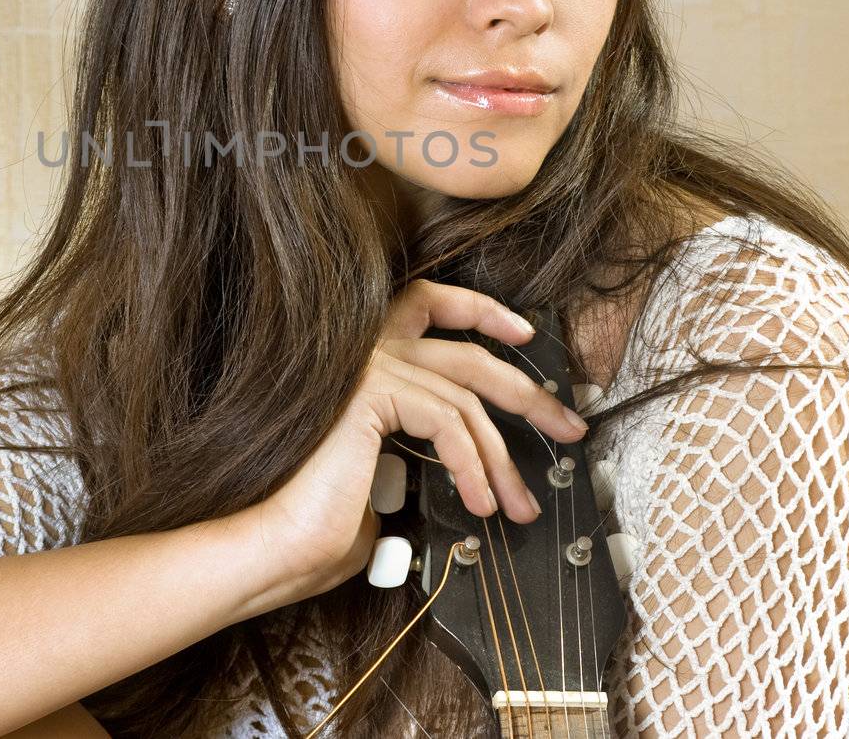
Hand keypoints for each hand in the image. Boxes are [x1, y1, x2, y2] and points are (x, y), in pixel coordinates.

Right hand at [238, 278, 588, 607]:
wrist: (278, 545)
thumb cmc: (319, 526)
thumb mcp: (386, 475)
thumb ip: (419, 448)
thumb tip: (473, 462)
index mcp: (361, 361)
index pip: (425, 303)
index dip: (481, 310)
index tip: (525, 334)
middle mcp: (361, 350)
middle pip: (466, 353)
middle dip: (528, 392)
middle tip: (571, 427)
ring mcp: (365, 365)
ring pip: (465, 394)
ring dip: (503, 456)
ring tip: (521, 505)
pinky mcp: (371, 389)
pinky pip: (448, 419)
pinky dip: (473, 464)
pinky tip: (480, 502)